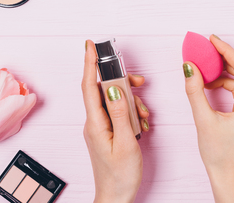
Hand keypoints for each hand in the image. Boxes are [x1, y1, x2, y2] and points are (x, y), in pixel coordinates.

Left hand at [82, 40, 149, 202]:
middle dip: (122, 83)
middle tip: (139, 82)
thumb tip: (115, 88)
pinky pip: (118, 113)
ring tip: (144, 116)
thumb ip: (120, 114)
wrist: (115, 197)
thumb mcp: (125, 143)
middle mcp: (94, 122)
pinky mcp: (107, 131)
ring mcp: (100, 126)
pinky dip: (131, 114)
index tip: (90, 45)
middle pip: (104, 90)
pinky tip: (141, 125)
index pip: (89, 86)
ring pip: (114, 101)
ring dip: (131, 103)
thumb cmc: (120, 176)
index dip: (89, 63)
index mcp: (95, 123)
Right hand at [183, 35, 233, 202]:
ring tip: (206, 73)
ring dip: (227, 72)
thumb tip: (189, 67)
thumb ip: (195, 90)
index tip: (212, 39)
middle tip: (208, 50)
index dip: (226, 50)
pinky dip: (229, 84)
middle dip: (227, 58)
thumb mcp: (203, 119)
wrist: (229, 174)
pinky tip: (212, 86)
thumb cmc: (218, 153)